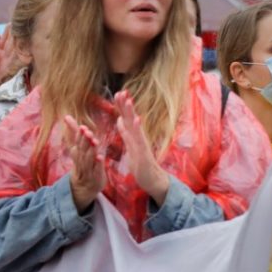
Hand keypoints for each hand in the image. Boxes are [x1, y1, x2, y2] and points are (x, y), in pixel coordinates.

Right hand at [64, 114, 105, 211]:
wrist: (83, 186)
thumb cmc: (82, 162)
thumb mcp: (77, 147)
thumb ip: (73, 132)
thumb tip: (66, 116)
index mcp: (77, 152)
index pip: (77, 142)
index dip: (80, 135)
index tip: (83, 127)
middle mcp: (81, 160)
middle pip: (82, 150)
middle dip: (85, 141)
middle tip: (88, 132)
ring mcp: (88, 169)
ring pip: (88, 159)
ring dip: (91, 150)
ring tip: (94, 141)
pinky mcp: (96, 177)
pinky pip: (96, 170)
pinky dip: (97, 164)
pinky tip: (100, 157)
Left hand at [114, 90, 169, 205]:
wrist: (153, 180)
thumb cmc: (141, 164)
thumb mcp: (130, 146)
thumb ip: (125, 133)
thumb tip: (119, 120)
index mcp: (133, 135)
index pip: (126, 118)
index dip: (121, 106)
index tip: (117, 92)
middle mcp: (139, 137)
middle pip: (131, 118)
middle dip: (126, 105)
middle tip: (122, 91)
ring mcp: (142, 144)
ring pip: (135, 126)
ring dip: (132, 113)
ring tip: (128, 100)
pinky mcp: (143, 153)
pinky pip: (140, 140)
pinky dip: (138, 130)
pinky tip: (137, 120)